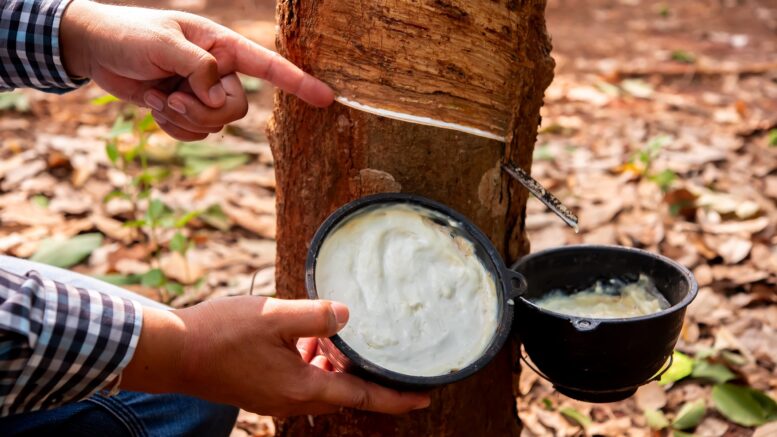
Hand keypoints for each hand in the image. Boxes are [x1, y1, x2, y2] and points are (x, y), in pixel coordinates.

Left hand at [60, 0, 333, 140]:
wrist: (94, 49)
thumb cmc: (128, 34)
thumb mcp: (161, 44)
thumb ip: (196, 67)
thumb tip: (216, 94)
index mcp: (222, 46)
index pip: (268, 66)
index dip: (298, 82)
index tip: (325, 98)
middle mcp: (218, 71)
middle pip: (237, 109)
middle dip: (204, 110)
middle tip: (174, 95)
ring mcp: (201, 93)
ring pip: (216, 126)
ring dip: (183, 117)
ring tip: (157, 95)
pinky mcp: (185, 110)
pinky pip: (194, 135)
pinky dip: (173, 127)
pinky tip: (152, 104)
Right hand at [123, 296, 430, 415]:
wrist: (173, 353)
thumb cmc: (220, 334)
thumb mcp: (274, 317)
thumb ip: (316, 316)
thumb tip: (348, 315)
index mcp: (302, 388)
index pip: (363, 397)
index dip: (397, 398)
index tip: (425, 397)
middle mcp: (293, 400)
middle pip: (345, 393)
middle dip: (368, 377)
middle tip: (390, 356)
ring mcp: (276, 398)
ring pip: (322, 386)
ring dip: (338, 366)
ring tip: (345, 339)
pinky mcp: (263, 389)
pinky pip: (302, 381)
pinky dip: (314, 363)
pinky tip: (308, 338)